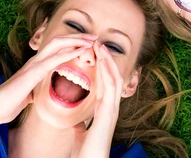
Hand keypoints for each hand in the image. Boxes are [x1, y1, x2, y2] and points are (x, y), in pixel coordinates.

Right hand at [0, 34, 97, 128]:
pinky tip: (78, 51)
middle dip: (78, 37)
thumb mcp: (25, 95)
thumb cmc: (7, 104)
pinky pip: (52, 60)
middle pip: (59, 41)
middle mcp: (35, 62)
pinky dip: (67, 53)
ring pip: (57, 45)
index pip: (56, 49)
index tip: (88, 44)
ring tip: (91, 39)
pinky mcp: (31, 74)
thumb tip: (33, 94)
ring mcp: (33, 66)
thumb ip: (31, 91)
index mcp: (35, 66)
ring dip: (76, 40)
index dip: (72, 44)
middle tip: (95, 36)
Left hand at [74, 42, 123, 157]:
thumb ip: (81, 126)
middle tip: (98, 43)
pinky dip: (107, 72)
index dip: (101, 68)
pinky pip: (111, 87)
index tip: (94, 55)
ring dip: (107, 61)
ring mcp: (112, 109)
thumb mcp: (81, 135)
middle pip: (111, 77)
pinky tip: (102, 60)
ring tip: (100, 45)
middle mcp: (110, 107)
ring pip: (114, 78)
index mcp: (103, 111)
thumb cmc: (86, 153)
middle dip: (105, 60)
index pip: (104, 84)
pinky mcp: (109, 112)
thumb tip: (76, 124)